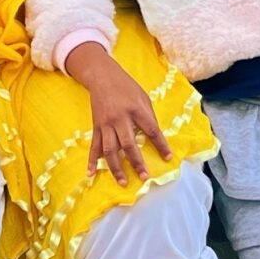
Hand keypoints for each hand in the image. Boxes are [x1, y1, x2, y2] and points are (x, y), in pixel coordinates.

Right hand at [65, 42, 172, 184]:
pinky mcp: (96, 126)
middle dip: (136, 162)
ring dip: (116, 167)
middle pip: (128, 144)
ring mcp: (106, 123)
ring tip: (123, 182)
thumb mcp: (143, 97)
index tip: (168, 158)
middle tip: (144, 177)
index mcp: (136, 109)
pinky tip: (91, 174)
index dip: (161, 145)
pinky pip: (94, 146)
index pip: (151, 130)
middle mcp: (120, 118)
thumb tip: (156, 137)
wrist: (102, 76)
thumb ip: (149, 116)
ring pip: (110, 149)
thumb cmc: (126, 86)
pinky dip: (92, 161)